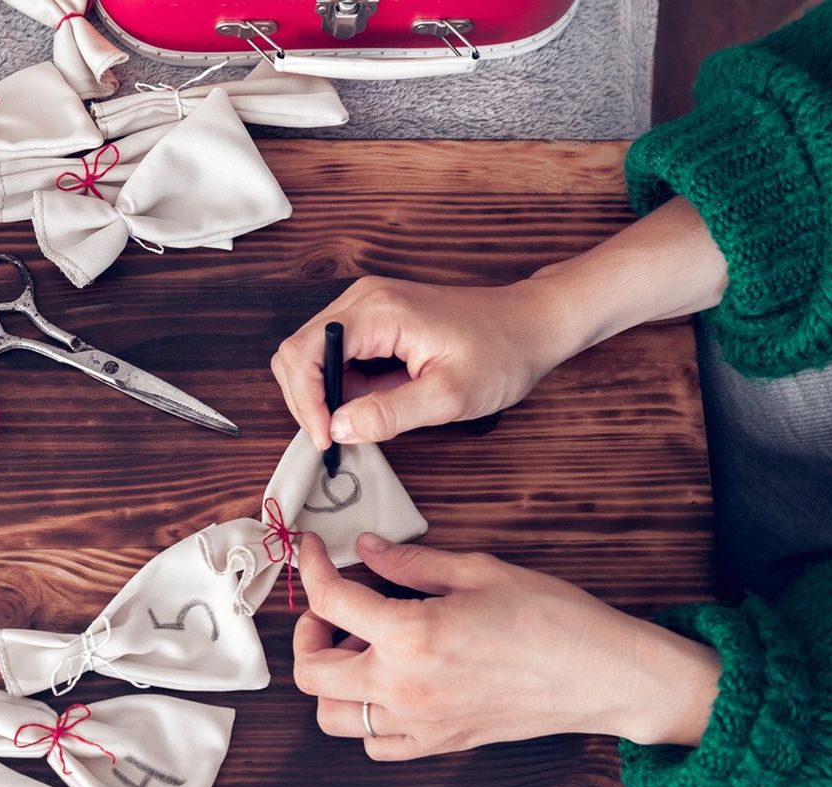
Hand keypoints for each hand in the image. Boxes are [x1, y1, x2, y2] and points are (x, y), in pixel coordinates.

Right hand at [271, 197, 727, 450]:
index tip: (328, 440)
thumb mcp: (448, 396)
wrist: (532, 326)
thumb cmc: (501, 353)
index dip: (306, 403)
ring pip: (314, 356)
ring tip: (355, 427)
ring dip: (323, 397)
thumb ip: (388, 414)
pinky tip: (368, 409)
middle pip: (299, 352)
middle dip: (308, 402)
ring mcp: (370, 308)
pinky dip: (341, 389)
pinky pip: (339, 356)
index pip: (304, 353)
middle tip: (336, 440)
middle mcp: (364, 300)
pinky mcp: (378, 322)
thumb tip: (338, 429)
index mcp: (377, 311)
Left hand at [293, 533, 721, 759]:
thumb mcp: (478, 571)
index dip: (311, 568)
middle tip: (332, 606)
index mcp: (412, 635)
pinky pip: (376, 744)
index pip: (330, 600)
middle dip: (308, 631)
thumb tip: (368, 550)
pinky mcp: (440, 744)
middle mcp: (404, 688)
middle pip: (311, 671)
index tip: (312, 552)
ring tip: (359, 648)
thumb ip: (411, 563)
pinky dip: (365, 716)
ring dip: (331, 679)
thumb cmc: (552, 619)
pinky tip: (389, 684)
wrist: (602, 674)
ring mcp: (420, 724)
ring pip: (332, 717)